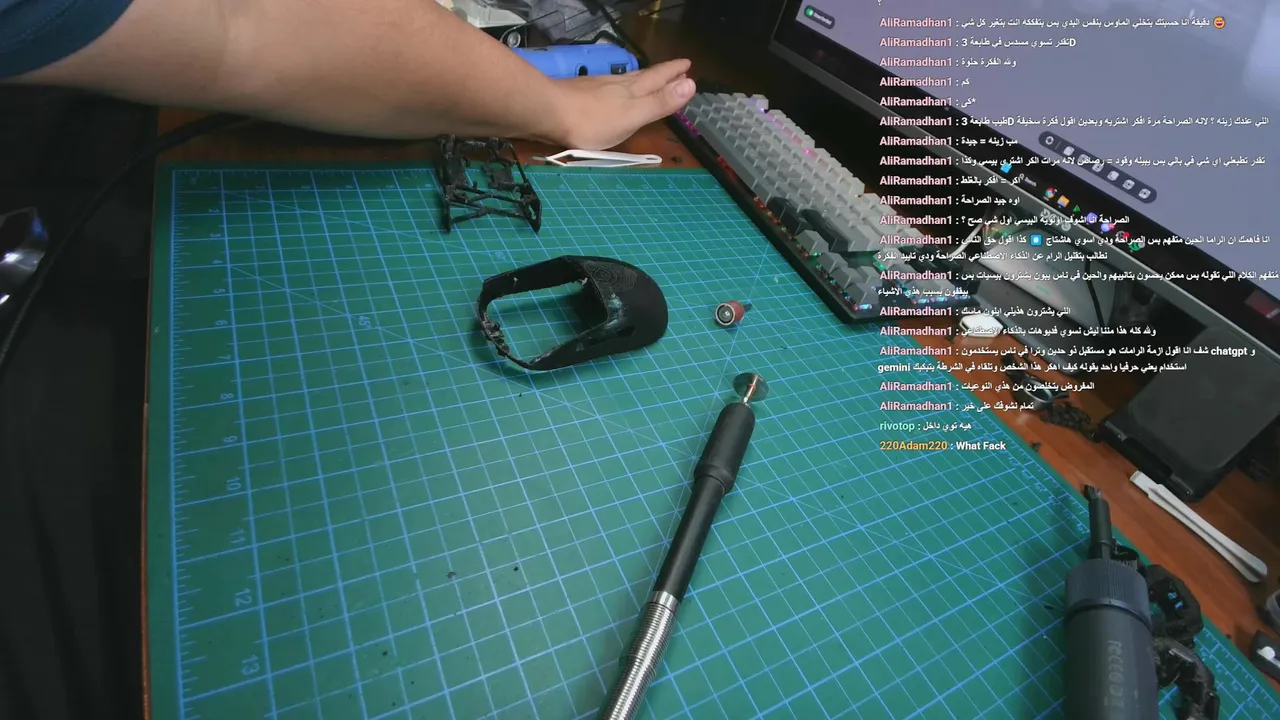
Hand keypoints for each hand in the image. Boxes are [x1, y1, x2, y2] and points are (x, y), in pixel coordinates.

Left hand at [550, 58, 696, 149]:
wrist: (549, 112)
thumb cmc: (592, 120)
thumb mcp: (633, 116)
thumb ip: (660, 103)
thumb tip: (691, 84)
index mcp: (633, 91)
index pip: (659, 78)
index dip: (674, 73)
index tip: (688, 65)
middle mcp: (618, 84)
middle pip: (645, 76)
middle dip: (662, 73)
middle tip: (677, 68)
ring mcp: (598, 87)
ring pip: (626, 80)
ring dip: (642, 78)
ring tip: (650, 77)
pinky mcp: (581, 93)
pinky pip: (609, 86)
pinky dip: (620, 86)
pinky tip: (614, 89)